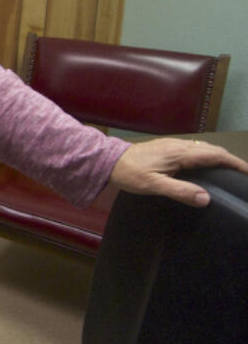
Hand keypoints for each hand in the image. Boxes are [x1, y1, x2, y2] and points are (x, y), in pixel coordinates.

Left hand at [109, 138, 247, 206]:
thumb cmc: (129, 173)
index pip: (215, 155)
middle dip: (231, 160)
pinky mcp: (167, 147)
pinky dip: (207, 157)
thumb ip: (180, 191)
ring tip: (230, 172)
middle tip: (243, 175)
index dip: (235, 163)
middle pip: (213, 150)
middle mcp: (179, 145)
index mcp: (179, 153)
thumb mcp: (153, 185)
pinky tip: (207, 167)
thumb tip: (205, 198)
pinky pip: (194, 150)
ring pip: (204, 149)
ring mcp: (173, 145)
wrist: (109, 161)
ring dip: (219, 158)